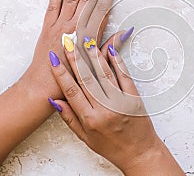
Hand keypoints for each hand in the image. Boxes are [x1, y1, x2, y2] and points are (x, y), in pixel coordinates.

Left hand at [18, 0, 130, 98]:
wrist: (43, 86)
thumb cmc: (72, 79)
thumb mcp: (95, 65)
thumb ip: (110, 47)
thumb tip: (126, 31)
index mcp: (87, 36)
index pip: (100, 6)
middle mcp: (73, 27)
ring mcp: (59, 25)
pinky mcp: (47, 27)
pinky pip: (52, 5)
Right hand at [48, 39, 183, 174]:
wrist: (140, 153)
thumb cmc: (112, 147)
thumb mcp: (86, 138)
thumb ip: (70, 118)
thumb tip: (54, 100)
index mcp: (91, 119)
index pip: (72, 91)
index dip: (61, 74)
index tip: (53, 59)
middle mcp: (105, 109)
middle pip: (87, 78)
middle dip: (75, 58)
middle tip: (68, 42)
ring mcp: (121, 102)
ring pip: (104, 74)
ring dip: (94, 56)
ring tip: (86, 40)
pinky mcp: (134, 97)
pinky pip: (124, 76)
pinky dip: (117, 62)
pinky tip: (110, 50)